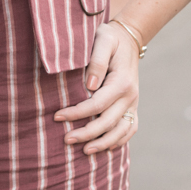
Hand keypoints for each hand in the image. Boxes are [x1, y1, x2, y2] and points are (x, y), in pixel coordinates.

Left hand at [53, 20, 139, 154]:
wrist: (129, 39)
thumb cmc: (111, 38)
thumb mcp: (103, 40)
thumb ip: (96, 60)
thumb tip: (89, 86)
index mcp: (121, 82)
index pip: (96, 104)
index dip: (76, 113)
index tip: (57, 116)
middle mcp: (130, 96)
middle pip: (108, 122)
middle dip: (86, 133)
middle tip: (66, 139)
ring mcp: (134, 103)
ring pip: (121, 131)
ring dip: (103, 143)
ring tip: (84, 151)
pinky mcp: (133, 106)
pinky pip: (130, 129)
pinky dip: (119, 141)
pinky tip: (104, 147)